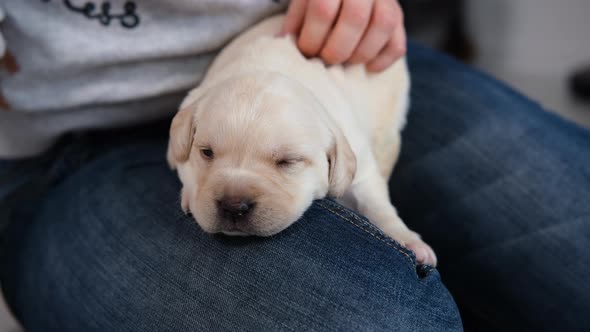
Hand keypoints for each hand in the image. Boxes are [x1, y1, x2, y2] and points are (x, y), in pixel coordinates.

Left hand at [281, 0, 405, 71]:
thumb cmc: (318, 0)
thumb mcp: (304, 1)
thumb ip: (295, 19)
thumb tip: (283, 42)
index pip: (324, 9)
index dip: (312, 37)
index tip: (305, 50)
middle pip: (356, 18)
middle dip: (336, 49)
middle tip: (325, 59)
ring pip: (383, 25)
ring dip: (361, 53)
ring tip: (344, 61)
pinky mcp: (399, 18)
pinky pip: (398, 43)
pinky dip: (382, 60)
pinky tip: (367, 67)